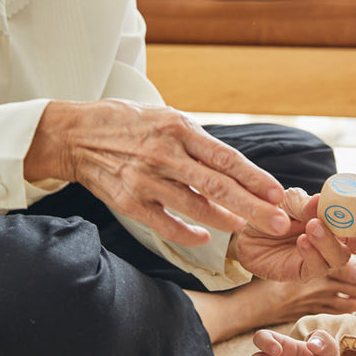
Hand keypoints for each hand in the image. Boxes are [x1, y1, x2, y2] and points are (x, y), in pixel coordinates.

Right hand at [25, 100, 290, 246]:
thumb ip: (198, 142)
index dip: (255, 178)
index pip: (226, 158)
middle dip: (254, 207)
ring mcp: (146, 180)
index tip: (277, 193)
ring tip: (245, 228)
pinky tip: (204, 238)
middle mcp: (165, 154)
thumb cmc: (128, 124)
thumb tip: (235, 166)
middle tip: (280, 223)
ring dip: (225, 220)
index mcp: (179, 129)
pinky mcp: (129, 202)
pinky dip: (188, 234)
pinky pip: (166, 225)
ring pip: (196, 207)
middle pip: (218, 186)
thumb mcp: (167, 118)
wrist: (75, 135)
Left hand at [231, 188, 355, 281]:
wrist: (246, 231)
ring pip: (343, 257)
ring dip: (331, 241)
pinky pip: (318, 267)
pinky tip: (302, 241)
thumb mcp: (287, 200)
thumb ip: (304, 203)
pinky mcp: (307, 272)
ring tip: (313, 226)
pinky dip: (313, 253)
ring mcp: (326, 257)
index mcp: (344, 215)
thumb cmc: (274, 211)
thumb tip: (320, 202)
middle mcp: (341, 238)